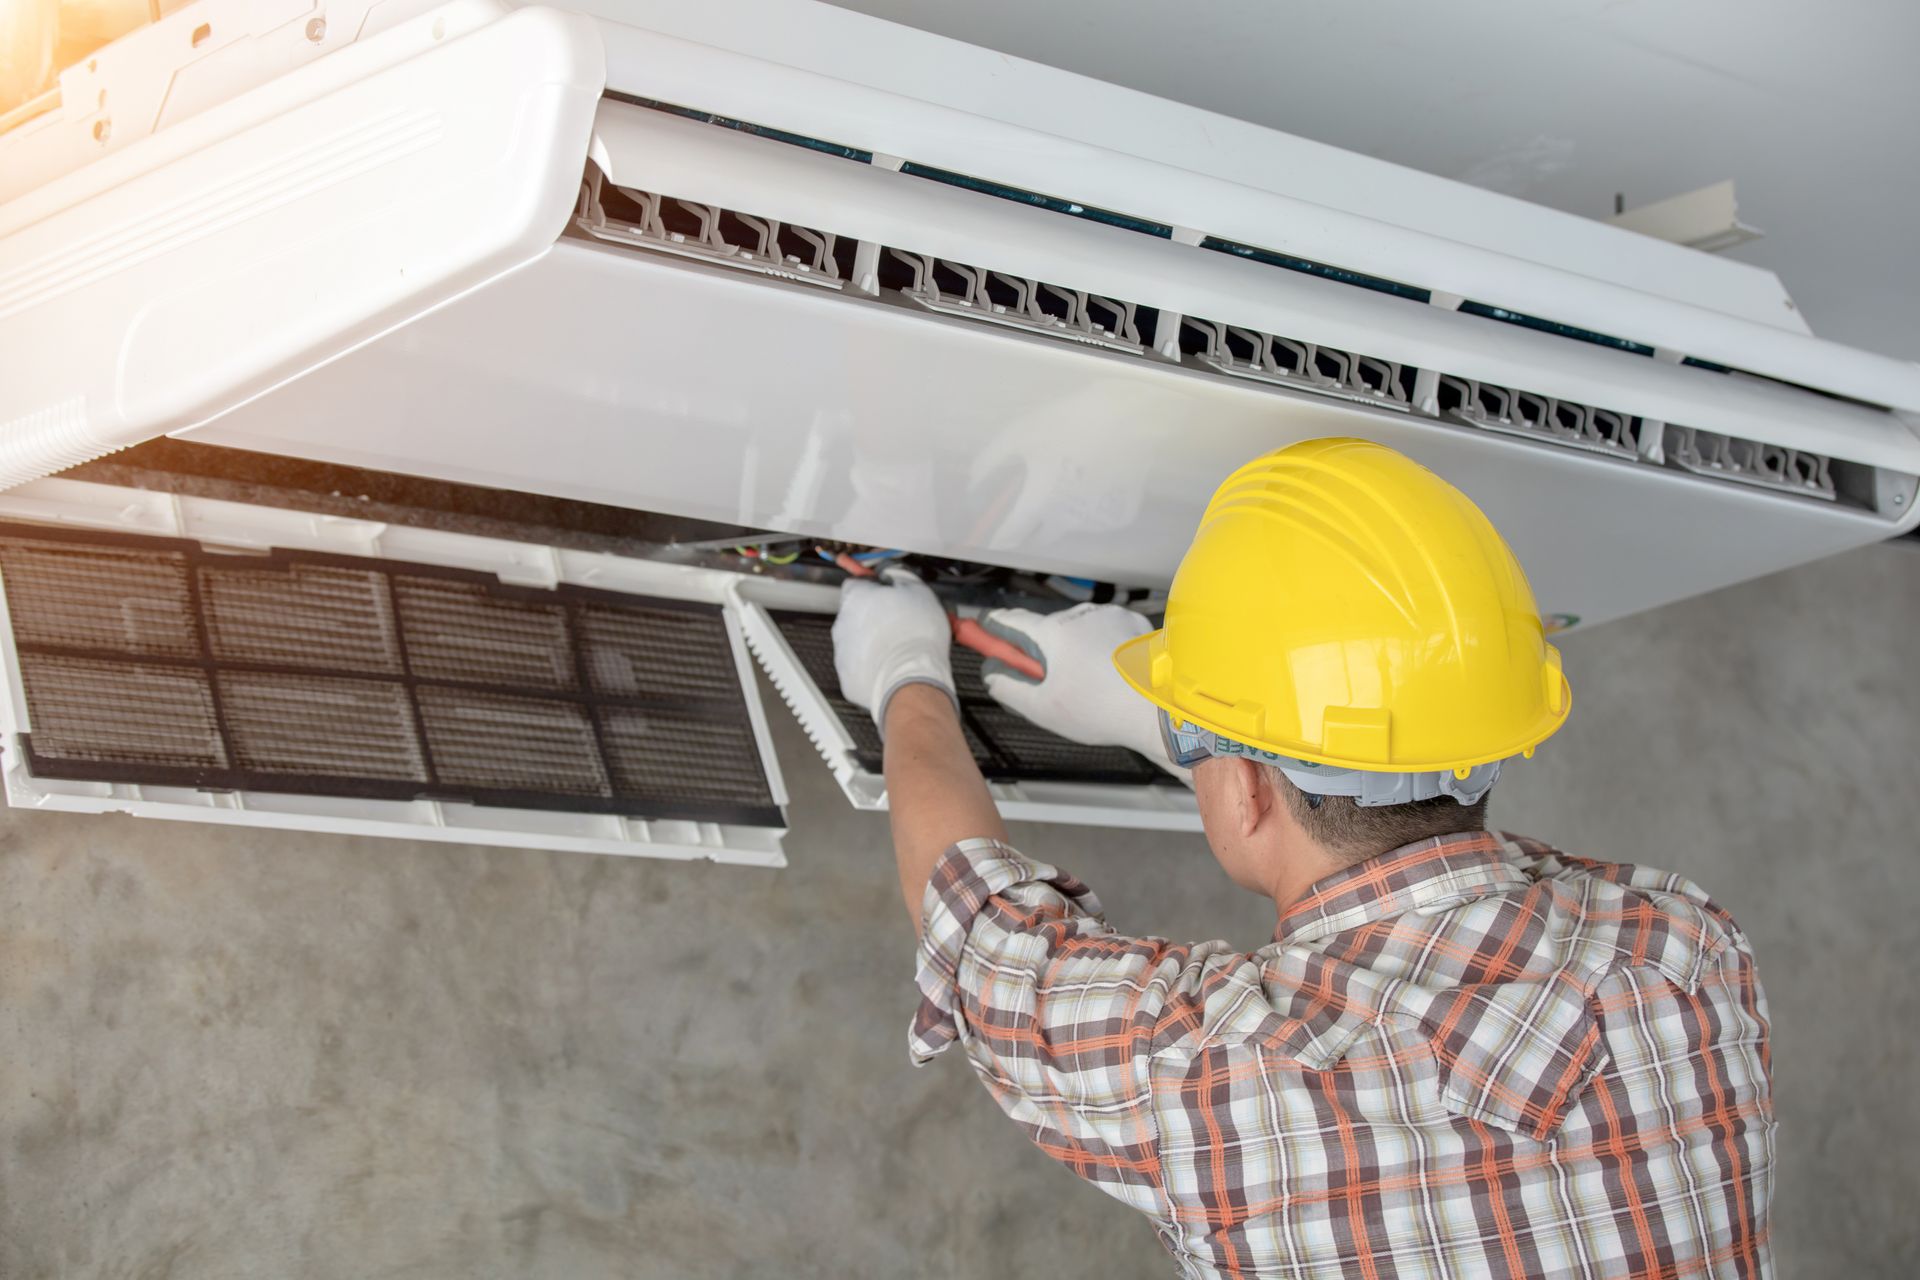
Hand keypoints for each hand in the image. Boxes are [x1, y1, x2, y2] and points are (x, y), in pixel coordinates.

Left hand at [832, 568, 956, 730]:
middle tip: (901, 620)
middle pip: (857, 613)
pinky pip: (861, 665)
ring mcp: (842, 652)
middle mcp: (842, 623)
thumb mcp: (919, 591)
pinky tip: (893, 663)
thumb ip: (901, 577)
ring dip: (875, 640)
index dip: (875, 586)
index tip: (886, 590)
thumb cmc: (915, 638)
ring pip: (858, 640)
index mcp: (856, 597)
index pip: (857, 582)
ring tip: (901, 645)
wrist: (911, 679)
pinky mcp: (849, 677)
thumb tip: (895, 575)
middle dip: (875, 615)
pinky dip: (874, 664)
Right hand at [977, 604, 1173, 771]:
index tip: (986, 628)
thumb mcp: (1044, 709)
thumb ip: (1010, 689)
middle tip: (1052, 681)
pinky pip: (1108, 631)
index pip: (1013, 621)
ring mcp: (1111, 616)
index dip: (996, 627)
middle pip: (1049, 629)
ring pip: (1080, 630)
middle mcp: (1082, 615)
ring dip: (1077, 648)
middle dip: (1045, 650)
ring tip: (1091, 683)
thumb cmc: (1104, 709)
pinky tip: (1112, 673)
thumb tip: (993, 676)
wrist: (1159, 710)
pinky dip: (1104, 647)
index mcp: (1055, 632)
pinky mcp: (1134, 623)